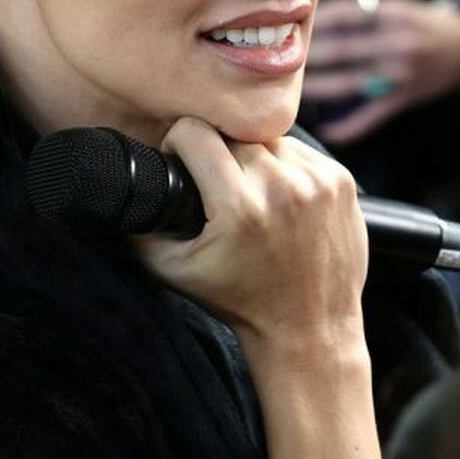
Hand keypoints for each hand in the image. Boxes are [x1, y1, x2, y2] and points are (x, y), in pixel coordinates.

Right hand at [130, 117, 367, 344]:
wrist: (310, 327)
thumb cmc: (240, 301)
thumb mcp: (174, 270)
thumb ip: (138, 227)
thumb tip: (118, 185)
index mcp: (240, 207)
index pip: (195, 131)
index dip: (178, 143)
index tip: (181, 162)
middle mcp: (283, 188)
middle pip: (232, 134)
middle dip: (217, 154)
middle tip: (216, 189)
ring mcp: (318, 181)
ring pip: (267, 139)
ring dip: (253, 157)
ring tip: (250, 195)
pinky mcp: (341, 180)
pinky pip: (299, 151)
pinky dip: (285, 167)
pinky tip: (280, 200)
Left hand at [302, 0, 459, 145]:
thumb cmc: (426, 22)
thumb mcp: (401, 5)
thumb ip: (364, 10)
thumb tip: (315, 15)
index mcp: (396, 15)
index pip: (346, 15)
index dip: (315, 20)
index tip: (290, 23)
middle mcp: (398, 44)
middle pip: (342, 49)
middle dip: (308, 53)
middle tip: (277, 56)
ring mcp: (401, 75)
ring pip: (350, 82)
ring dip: (317, 86)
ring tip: (290, 87)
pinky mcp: (405, 98)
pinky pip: (372, 115)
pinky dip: (349, 126)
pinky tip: (326, 130)